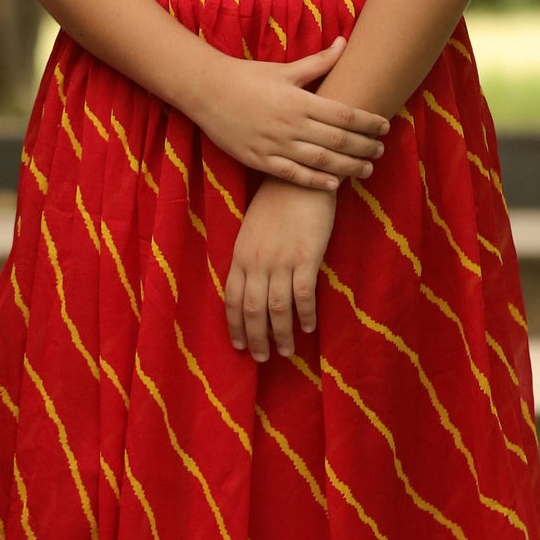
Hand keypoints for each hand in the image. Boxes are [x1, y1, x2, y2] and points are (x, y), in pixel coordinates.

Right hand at [189, 38, 387, 191]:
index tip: (385, 126)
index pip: (345, 115)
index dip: (369, 122)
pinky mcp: (259, 159)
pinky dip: (316, 181)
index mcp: (298, 100)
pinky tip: (333, 184)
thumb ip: (318, 62)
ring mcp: (274, 144)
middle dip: (365, 147)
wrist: (205, 90)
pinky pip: (293, 175)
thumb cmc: (247, 77)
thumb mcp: (284, 69)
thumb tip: (344, 42)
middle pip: (338, 141)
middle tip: (381, 150)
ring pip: (320, 161)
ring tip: (367, 169)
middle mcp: (290, 124)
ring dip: (348, 167)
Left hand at [224, 177, 335, 360]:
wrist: (298, 180)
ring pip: (277, 308)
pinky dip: (305, 315)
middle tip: (262, 358)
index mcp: (240, 255)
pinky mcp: (305, 257)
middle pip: (252, 309)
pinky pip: (303, 294)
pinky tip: (308, 327)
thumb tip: (252, 289)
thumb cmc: (276, 204)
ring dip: (280, 334)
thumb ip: (250, 259)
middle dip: (256, 338)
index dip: (234, 325)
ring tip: (286, 352)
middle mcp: (256, 261)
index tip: (239, 345)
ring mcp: (281, 260)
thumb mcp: (252, 232)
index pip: (231, 298)